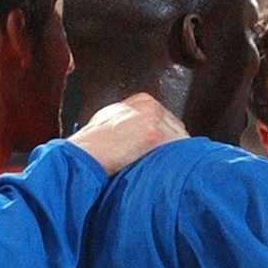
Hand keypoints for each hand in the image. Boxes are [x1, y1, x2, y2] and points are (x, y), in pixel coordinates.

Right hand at [67, 91, 187, 174]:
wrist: (87, 152)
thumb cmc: (95, 140)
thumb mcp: (114, 118)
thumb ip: (131, 118)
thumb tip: (143, 129)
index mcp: (142, 100)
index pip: (167, 118)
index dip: (167, 136)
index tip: (165, 149)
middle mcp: (150, 105)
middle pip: (176, 127)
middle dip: (173, 144)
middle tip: (166, 160)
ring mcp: (154, 118)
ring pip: (180, 138)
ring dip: (175, 153)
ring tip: (165, 166)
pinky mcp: (156, 134)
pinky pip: (178, 147)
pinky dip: (176, 159)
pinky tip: (168, 168)